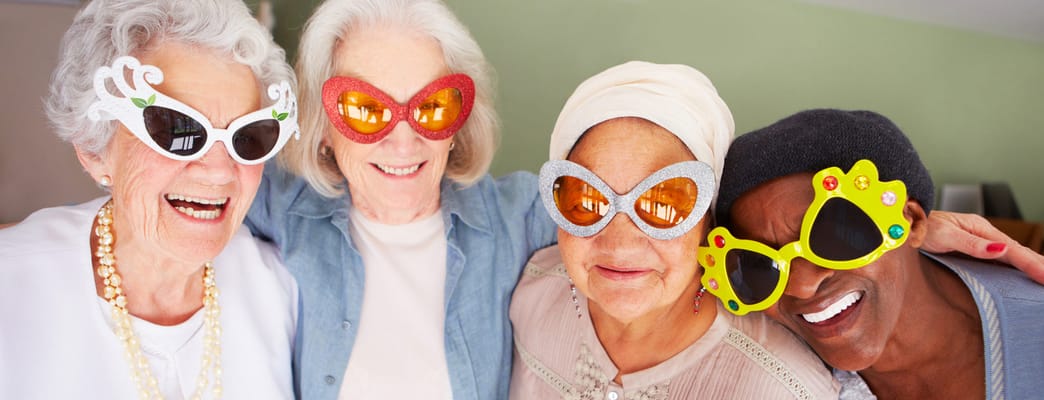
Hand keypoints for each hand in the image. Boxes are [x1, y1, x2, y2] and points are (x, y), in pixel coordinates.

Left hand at [922, 211, 1043, 284]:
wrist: (902, 223)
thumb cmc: (919, 227)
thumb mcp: (944, 235)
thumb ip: (971, 244)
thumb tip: (1001, 249)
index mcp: (980, 228)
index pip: (1012, 249)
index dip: (1031, 263)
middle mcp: (982, 234)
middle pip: (1016, 252)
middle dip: (1037, 265)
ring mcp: (978, 242)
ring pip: (1010, 256)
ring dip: (1029, 266)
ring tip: (1043, 277)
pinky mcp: (971, 251)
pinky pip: (998, 261)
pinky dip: (1014, 268)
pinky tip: (1020, 276)